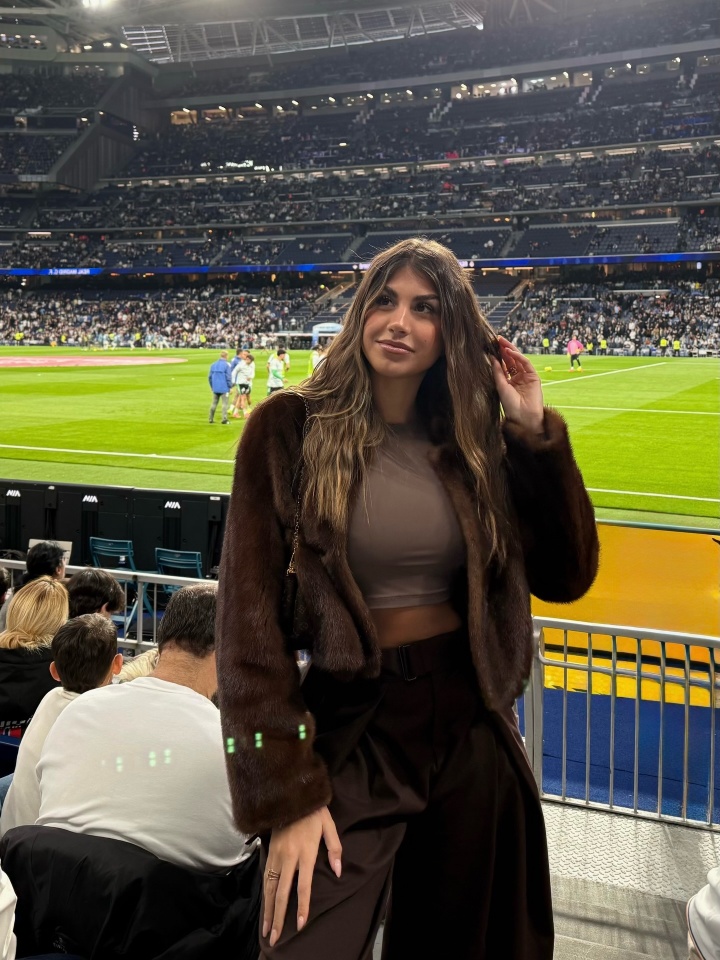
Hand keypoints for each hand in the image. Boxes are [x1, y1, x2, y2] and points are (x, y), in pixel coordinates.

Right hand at [263, 806, 341, 946]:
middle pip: (282, 892)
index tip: (300, 924)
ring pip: (270, 888)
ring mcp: (276, 855)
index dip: (302, 905)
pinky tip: (264, 906)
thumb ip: (335, 848)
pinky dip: (264, 895)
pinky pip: (266, 878)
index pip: (303, 885)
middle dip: (278, 916)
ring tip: (267, 928)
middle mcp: (288, 856)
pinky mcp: (270, 852)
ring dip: (268, 909)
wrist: (291, 794)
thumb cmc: (313, 811)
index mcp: (305, 851)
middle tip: (275, 937)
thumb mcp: (329, 825)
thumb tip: (338, 871)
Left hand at [491, 336, 543, 434]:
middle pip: (511, 360)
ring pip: (519, 360)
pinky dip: (519, 357)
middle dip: (505, 349)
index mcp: (509, 381)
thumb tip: (492, 357)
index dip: (499, 355)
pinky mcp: (534, 377)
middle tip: (498, 339)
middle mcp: (518, 377)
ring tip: (503, 343)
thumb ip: (497, 371)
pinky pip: (526, 364)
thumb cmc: (510, 405)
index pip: (504, 364)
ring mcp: (526, 376)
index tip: (492, 345)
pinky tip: (511, 352)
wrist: (523, 416)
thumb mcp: (501, 386)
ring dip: (511, 350)